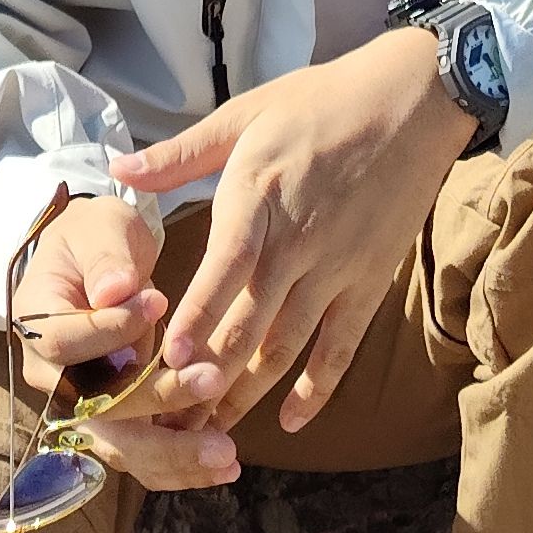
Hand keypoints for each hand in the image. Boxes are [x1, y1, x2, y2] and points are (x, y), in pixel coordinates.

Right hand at [10, 191, 241, 491]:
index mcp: (37, 327)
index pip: (66, 343)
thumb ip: (107, 260)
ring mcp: (84, 408)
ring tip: (227, 455)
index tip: (160, 304)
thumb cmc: (96, 240)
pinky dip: (183, 465)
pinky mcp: (118, 423)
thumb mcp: (99, 232)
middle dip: (156, 403)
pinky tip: (226, 467)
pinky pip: (145, 455)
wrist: (96, 264)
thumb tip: (114, 291)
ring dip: (175, 454)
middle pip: (95, 411)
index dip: (111, 330)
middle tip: (212, 383)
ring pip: (123, 446)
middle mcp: (54, 379)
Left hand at [110, 29, 471, 432]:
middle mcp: (297, 242)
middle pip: (248, 324)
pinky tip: (291, 421)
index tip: (167, 361)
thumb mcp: (246, 113)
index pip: (223, 270)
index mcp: (259, 198)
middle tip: (170, 421)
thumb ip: (181, 154)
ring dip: (249, 393)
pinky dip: (318, 387)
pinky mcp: (369, 282)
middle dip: (208, 377)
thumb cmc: (323, 101)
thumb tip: (118, 168)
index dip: (197, 318)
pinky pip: (341, 346)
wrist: (414, 100)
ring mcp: (336, 268)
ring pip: (287, 346)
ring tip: (212, 432)